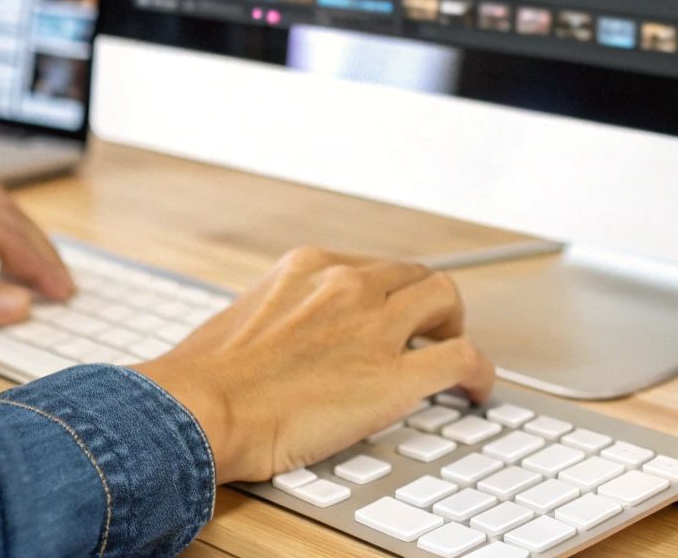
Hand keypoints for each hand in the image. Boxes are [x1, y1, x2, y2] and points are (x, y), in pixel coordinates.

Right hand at [136, 247, 495, 483]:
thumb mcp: (245, 318)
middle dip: (426, 302)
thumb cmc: (206, 380)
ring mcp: (374, 326)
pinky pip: (462, 359)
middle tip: (429, 330)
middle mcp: (347, 283)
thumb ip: (281, 316)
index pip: (370, 266)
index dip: (387, 292)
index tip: (388, 312)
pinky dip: (479, 371)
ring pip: (445, 300)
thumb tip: (291, 340)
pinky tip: (477, 390)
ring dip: (453, 325)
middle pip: (414, 275)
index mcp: (308, 265)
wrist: (199, 411)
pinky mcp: (394, 376)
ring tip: (454, 353)